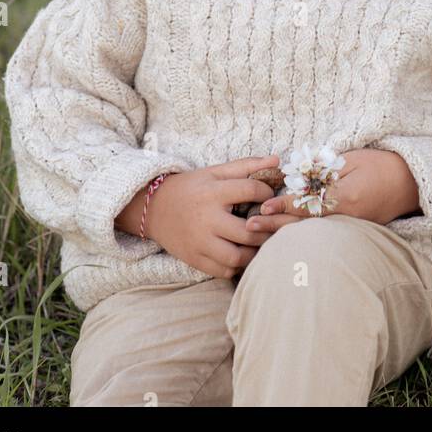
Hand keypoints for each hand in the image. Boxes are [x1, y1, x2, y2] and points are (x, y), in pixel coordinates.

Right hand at [145, 154, 281, 278]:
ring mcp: (199, 242)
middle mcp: (206, 218)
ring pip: (237, 256)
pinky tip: (240, 254)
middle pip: (248, 230)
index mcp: (213, 192)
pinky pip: (223, 270)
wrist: (155, 208)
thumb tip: (277, 161)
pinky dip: (236, 265)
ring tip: (258, 242)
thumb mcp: (215, 172)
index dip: (266, 192)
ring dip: (253, 252)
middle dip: (266, 229)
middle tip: (271, 225)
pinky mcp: (194, 259)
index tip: (268, 195)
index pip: (251, 190)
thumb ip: (247, 166)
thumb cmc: (192, 188)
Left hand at [244, 148, 419, 240]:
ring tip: (258, 238)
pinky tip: (284, 241)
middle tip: (249, 226)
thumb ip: (325, 170)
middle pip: (303, 225)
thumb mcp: (352, 160)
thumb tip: (298, 176)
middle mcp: (345, 218)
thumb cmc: (380, 165)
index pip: (307, 203)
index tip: (262, 206)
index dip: (283, 205)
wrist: (410, 183)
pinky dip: (302, 238)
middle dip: (275, 226)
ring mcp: (350, 228)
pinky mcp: (353, 232)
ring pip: (311, 234)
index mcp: (344, 197)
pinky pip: (322, 236)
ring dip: (284, 235)